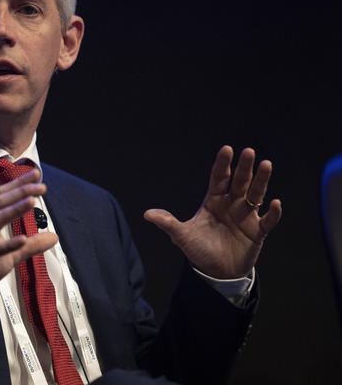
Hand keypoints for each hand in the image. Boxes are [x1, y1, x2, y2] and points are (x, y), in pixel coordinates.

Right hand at [0, 168, 57, 304]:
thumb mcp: (12, 255)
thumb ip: (32, 245)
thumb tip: (55, 237)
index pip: (1, 196)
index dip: (18, 184)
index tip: (36, 175)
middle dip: (20, 192)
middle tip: (40, 186)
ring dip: (13, 210)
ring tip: (32, 202)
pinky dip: (7, 244)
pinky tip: (22, 239)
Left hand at [144, 146, 281, 278]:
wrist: (216, 272)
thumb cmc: (199, 250)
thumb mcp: (182, 237)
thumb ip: (168, 223)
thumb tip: (147, 214)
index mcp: (213, 201)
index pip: (219, 178)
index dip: (222, 164)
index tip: (226, 149)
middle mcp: (232, 204)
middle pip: (239, 181)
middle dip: (244, 167)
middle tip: (249, 151)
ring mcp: (246, 216)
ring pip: (256, 194)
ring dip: (261, 181)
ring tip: (266, 165)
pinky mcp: (258, 232)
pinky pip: (268, 220)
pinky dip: (273, 213)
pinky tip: (275, 203)